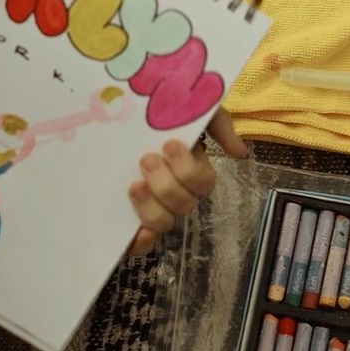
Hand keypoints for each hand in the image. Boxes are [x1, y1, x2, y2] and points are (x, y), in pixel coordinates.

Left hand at [127, 108, 247, 256]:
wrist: (109, 114)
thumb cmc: (154, 113)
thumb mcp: (188, 106)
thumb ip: (217, 123)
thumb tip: (240, 153)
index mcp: (190, 169)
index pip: (203, 182)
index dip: (189, 169)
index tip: (169, 144)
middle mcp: (176, 192)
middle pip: (185, 204)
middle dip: (167, 184)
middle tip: (147, 160)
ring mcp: (154, 208)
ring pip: (164, 223)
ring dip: (152, 207)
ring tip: (134, 185)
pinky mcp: (131, 223)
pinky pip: (143, 244)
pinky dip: (141, 241)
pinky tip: (134, 231)